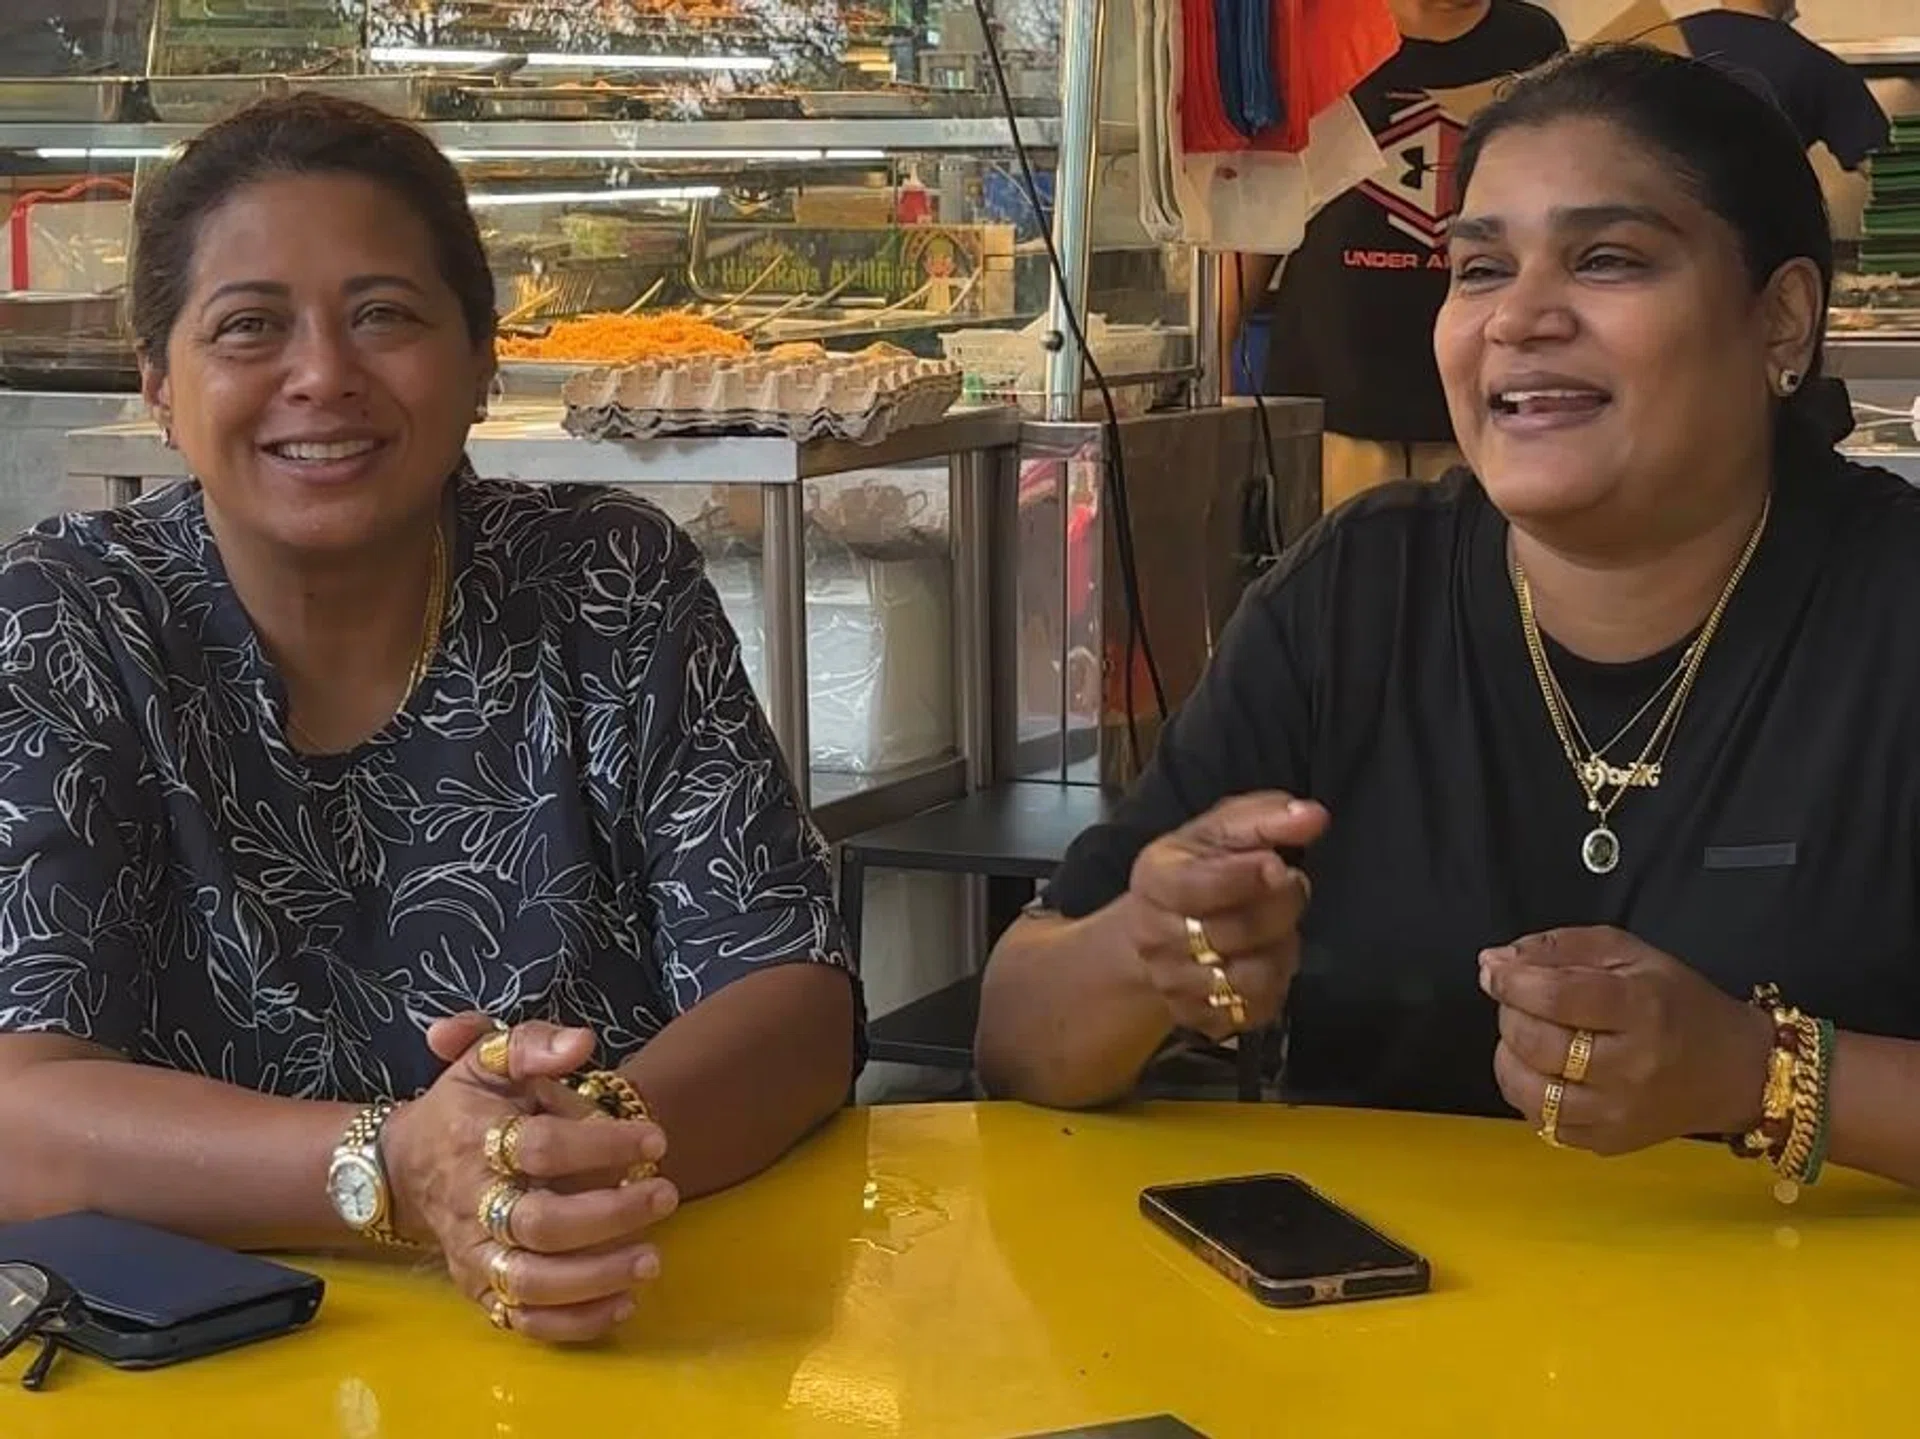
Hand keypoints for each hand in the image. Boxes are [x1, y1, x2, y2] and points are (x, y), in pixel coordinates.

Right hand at [379, 1013, 677, 1343]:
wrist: (405, 1166)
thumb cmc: (466, 1108)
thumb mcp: (490, 1060)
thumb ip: (532, 1044)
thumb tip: (580, 1042)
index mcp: (477, 1140)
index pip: (540, 1148)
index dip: (601, 1144)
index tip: (656, 1138)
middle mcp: (472, 1202)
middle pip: (538, 1224)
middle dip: (609, 1216)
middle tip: (665, 1195)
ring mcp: (474, 1253)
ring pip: (529, 1282)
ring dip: (596, 1278)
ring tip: (652, 1259)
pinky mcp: (480, 1290)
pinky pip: (522, 1321)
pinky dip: (573, 1323)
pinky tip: (624, 1305)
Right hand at [1123, 791, 1327, 1040]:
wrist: (1161, 925)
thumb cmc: (1200, 867)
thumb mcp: (1224, 829)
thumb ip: (1267, 818)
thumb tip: (1312, 817)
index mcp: (1155, 879)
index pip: (1196, 887)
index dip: (1244, 878)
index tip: (1280, 866)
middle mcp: (1154, 937)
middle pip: (1232, 932)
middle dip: (1280, 907)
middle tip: (1294, 884)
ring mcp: (1173, 983)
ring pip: (1250, 978)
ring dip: (1282, 949)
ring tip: (1281, 927)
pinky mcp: (1198, 1017)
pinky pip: (1255, 1010)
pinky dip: (1276, 985)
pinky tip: (1268, 957)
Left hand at [1480, 927, 1774, 1155]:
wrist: (1735, 1071)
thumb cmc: (1677, 1003)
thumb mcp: (1629, 954)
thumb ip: (1560, 948)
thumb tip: (1493, 961)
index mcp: (1641, 1009)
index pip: (1557, 997)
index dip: (1512, 982)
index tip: (1494, 972)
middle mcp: (1631, 1067)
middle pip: (1536, 1043)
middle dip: (1510, 1014)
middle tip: (1518, 1001)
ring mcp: (1619, 1113)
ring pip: (1530, 1091)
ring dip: (1511, 1056)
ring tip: (1528, 1037)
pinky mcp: (1609, 1143)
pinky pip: (1541, 1122)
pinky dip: (1528, 1092)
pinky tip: (1545, 1071)